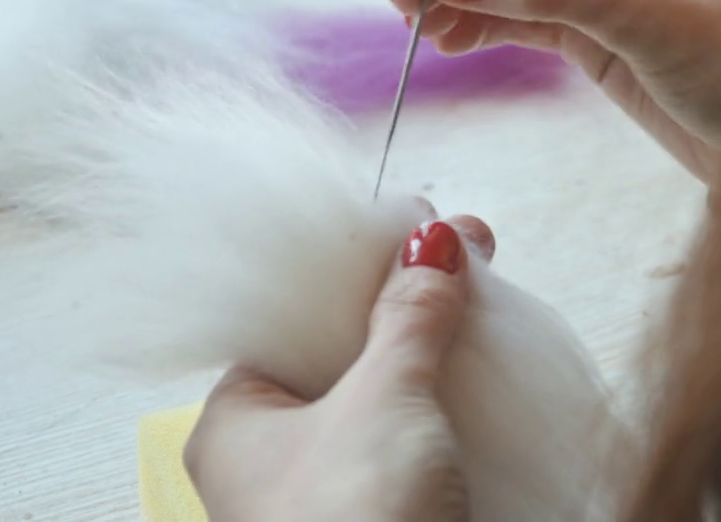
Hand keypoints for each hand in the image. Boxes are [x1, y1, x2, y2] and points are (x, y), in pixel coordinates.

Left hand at [186, 215, 495, 521]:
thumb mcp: (386, 396)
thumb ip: (410, 314)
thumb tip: (432, 241)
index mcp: (232, 423)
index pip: (290, 314)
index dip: (355, 265)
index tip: (418, 226)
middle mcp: (268, 464)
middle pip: (341, 355)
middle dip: (407, 304)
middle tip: (470, 253)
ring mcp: (325, 500)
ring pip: (380, 404)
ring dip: (432, 356)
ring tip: (487, 301)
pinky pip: (411, 450)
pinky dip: (445, 412)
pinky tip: (488, 378)